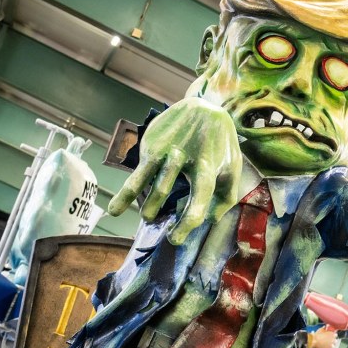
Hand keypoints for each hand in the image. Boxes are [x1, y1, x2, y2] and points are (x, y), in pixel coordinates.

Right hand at [107, 98, 241, 243]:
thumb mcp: (232, 167)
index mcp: (207, 166)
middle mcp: (184, 158)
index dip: (187, 220)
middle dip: (155, 207)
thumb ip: (227, 195)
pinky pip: (138, 171)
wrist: (204, 108)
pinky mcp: (152, 144)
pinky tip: (115, 209)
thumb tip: (211, 220)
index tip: (175, 239)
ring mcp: (165, 150)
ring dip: (136, 198)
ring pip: (145, 177)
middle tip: (153, 227)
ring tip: (128, 215)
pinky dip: (125, 192)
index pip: (199, 196)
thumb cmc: (219, 146)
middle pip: (166, 187)